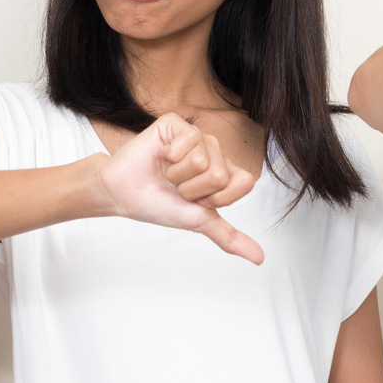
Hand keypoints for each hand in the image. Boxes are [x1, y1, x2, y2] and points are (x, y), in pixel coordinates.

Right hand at [92, 114, 263, 263]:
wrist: (123, 194)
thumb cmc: (158, 204)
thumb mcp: (199, 223)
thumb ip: (229, 236)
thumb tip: (259, 258)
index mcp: (224, 172)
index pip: (244, 182)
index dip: (218, 198)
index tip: (197, 201)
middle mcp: (214, 151)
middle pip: (220, 174)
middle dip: (192, 189)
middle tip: (176, 186)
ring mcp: (196, 136)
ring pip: (201, 160)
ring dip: (177, 175)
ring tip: (166, 174)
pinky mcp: (177, 123)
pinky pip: (189, 139)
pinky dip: (169, 156)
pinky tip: (160, 156)